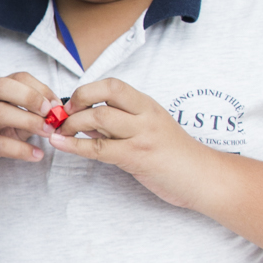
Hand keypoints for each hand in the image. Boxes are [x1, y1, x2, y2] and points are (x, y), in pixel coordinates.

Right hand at [0, 72, 57, 170]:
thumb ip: (29, 113)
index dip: (40, 88)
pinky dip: (22, 150)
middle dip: (31, 97)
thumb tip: (58, 114)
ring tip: (48, 132)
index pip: (17, 77)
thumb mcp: (5, 115)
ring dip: (29, 121)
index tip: (56, 104)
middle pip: (2, 87)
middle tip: (50, 113)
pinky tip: (37, 154)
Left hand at [44, 76, 230, 209]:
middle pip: (105, 94)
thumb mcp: (149, 131)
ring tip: (60, 132)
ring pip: (100, 117)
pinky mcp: (138, 157)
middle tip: (62, 117)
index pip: (113, 84)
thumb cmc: (175, 157)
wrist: (202, 178)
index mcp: (148, 105)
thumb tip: (86, 120)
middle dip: (76, 102)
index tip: (74, 104)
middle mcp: (146, 115)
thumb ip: (120, 124)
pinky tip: (61, 144)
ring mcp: (143, 135)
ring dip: (72, 124)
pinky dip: (74, 146)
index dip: (88, 90)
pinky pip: (99, 149)